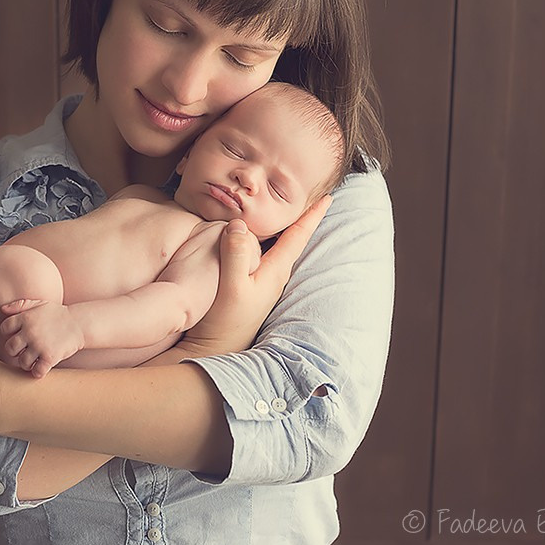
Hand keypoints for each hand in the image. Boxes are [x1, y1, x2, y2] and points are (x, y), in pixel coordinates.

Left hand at [0, 302, 84, 378]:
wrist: (80, 323)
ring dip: (26, 363)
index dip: (9, 333)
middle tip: (23, 350)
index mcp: (26, 318)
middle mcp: (30, 332)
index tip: (18, 335)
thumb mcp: (39, 303)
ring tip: (33, 359)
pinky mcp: (50, 357)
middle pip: (10, 348)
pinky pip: (37, 371)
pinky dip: (37, 372)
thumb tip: (2, 309)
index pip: (5, 328)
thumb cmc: (57, 314)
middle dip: (15, 350)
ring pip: (22, 362)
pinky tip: (41, 367)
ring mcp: (40, 345)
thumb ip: (20, 305)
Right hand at [181, 195, 332, 356]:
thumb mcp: (230, 286)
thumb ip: (235, 254)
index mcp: (275, 271)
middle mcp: (275, 275)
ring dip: (287, 228)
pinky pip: (265, 254)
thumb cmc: (225, 321)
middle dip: (304, 216)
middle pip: (293, 239)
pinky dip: (268, 239)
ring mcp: (264, 281)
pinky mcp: (252, 286)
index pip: (299, 236)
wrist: (216, 349)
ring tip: (291, 209)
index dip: (312, 215)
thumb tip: (239, 223)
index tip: (328, 197)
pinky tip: (259, 235)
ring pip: (279, 246)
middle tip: (313, 195)